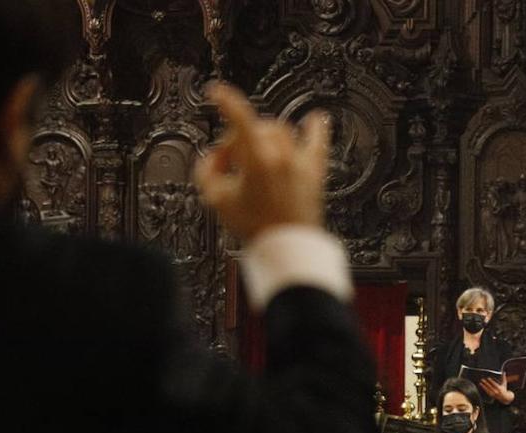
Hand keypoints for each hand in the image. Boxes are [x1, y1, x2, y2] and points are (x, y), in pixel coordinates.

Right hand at [194, 82, 329, 240]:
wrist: (287, 248)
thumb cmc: (256, 228)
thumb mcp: (216, 200)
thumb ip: (206, 171)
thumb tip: (212, 158)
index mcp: (257, 160)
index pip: (239, 118)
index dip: (226, 100)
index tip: (216, 92)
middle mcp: (282, 156)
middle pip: (257, 127)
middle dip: (240, 137)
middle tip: (233, 158)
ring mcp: (300, 162)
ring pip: (282, 130)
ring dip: (266, 134)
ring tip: (258, 151)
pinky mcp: (315, 172)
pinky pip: (319, 142)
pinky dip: (317, 128)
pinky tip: (316, 119)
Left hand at [478, 377, 511, 403]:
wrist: (504, 397)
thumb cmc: (504, 388)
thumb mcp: (504, 383)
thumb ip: (503, 378)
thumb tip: (504, 372)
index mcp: (499, 388)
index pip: (494, 384)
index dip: (491, 381)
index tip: (488, 378)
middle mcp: (496, 392)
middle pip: (490, 387)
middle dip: (486, 383)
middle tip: (482, 379)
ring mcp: (493, 394)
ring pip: (487, 390)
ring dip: (483, 386)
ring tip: (480, 383)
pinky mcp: (491, 395)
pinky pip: (487, 392)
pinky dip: (484, 389)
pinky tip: (481, 386)